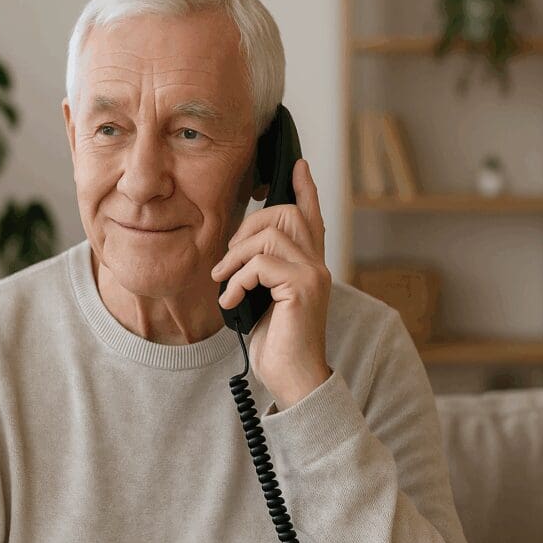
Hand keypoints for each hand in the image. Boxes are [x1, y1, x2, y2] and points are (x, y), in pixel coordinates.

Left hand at [211, 159, 332, 410]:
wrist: (292, 378)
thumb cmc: (276, 343)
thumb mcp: (264, 300)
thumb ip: (262, 272)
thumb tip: (237, 252)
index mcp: (309, 265)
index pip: (313, 217)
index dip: (306, 189)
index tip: (299, 164)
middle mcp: (317, 265)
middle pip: (285, 214)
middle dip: (249, 226)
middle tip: (228, 260)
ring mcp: (313, 274)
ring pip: (269, 236)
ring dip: (236, 257)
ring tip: (225, 282)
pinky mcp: (302, 288)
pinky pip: (260, 264)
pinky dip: (238, 280)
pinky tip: (231, 301)